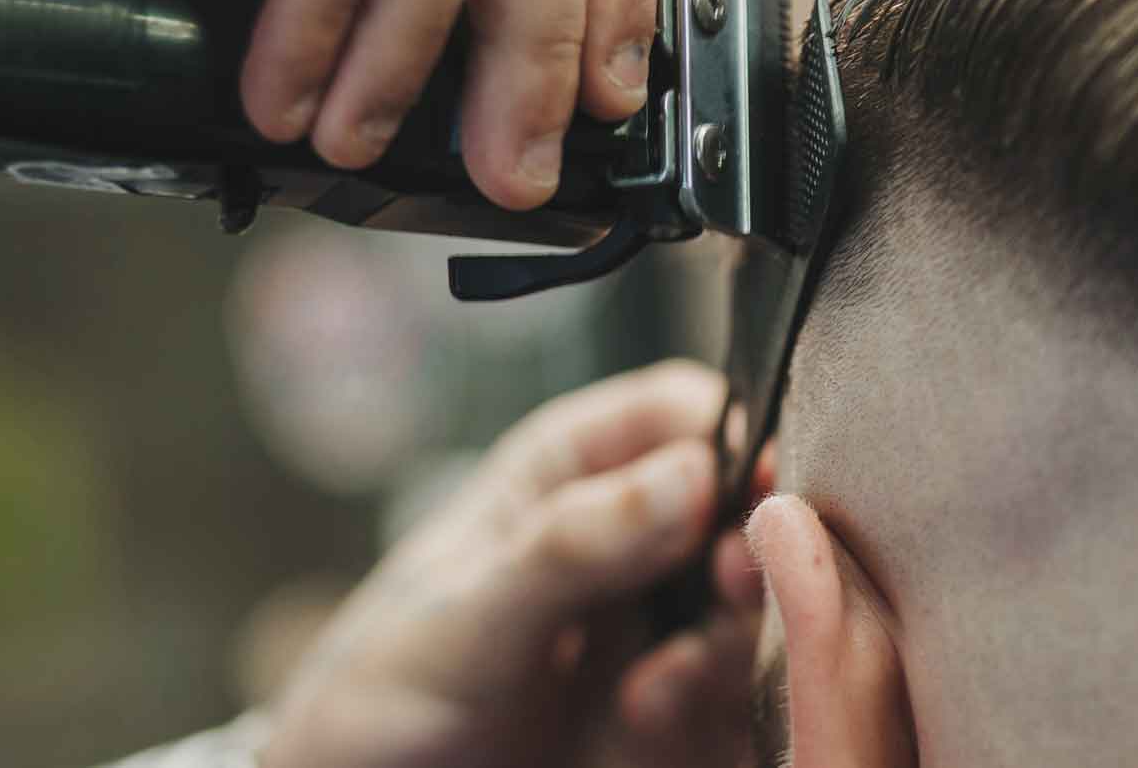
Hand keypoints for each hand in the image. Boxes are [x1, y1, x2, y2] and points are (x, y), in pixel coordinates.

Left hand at [262, 361, 763, 767]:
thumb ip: (568, 544)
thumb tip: (687, 475)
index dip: (730, 436)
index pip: (679, 414)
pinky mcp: (675, 716)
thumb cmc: (380, 693)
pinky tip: (638, 724)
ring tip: (652, 688)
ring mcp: (657, 631)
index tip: (757, 482)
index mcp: (569, 474)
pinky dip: (706, 714)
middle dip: (748, 552)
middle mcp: (630, 544)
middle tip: (731, 585)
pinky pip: (730, 701)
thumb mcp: (462, 613)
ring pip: (748, 611)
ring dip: (725, 643)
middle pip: (739, 515)